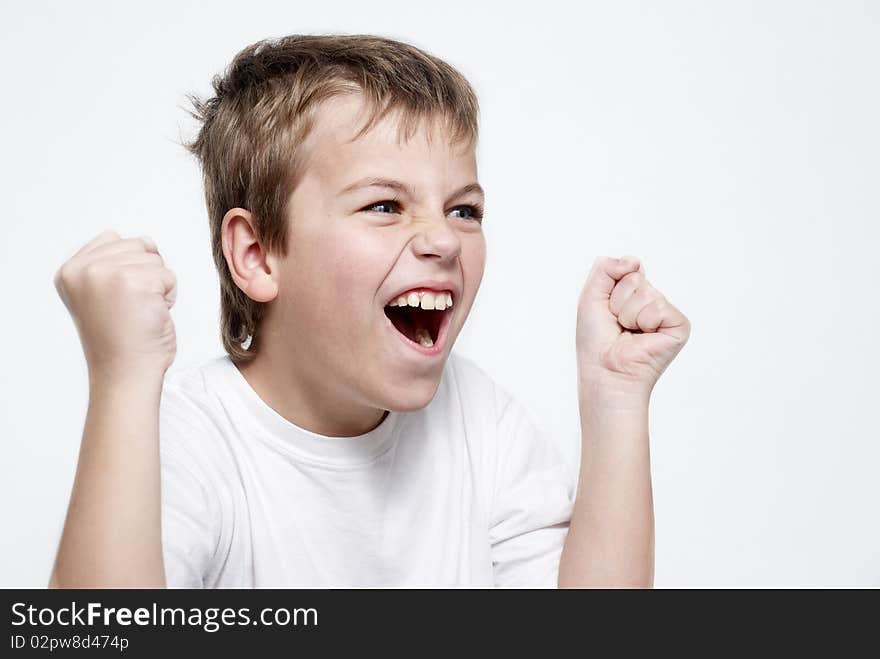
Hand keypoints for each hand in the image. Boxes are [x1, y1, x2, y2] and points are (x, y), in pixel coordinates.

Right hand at [54, 229, 177, 377]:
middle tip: (131, 309)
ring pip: (155, 260)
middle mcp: (83, 269)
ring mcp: (107, 273)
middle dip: (146, 276)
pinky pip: (169, 276)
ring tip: (140, 313)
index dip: (128, 269)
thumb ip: (116, 262)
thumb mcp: (104, 293)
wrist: (126, 372)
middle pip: (137, 246)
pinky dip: (168, 297)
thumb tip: (147, 240)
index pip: (113, 239)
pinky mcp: (134, 282)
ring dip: (158, 288)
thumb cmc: (121, 340)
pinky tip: (151, 316)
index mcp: (70, 270)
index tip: (117, 301)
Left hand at [576, 255, 689, 399]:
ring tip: (628, 333)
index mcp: (633, 293)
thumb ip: (605, 268)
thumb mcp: (591, 296)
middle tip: (617, 325)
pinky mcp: (679, 326)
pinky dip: (644, 322)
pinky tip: (643, 337)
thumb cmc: (596, 340)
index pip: (628, 267)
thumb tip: (634, 261)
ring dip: (628, 314)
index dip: (610, 288)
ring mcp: (666, 313)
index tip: (606, 309)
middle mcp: (651, 301)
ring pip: (645, 292)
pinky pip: (659, 306)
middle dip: (617, 301)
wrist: (605, 370)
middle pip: (635, 278)